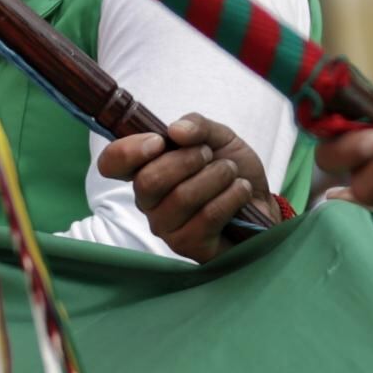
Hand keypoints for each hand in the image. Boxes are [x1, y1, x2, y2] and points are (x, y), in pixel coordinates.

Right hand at [95, 115, 265, 259]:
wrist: (261, 202)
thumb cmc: (231, 170)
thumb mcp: (218, 136)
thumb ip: (197, 126)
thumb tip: (175, 131)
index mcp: (146, 169)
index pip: (111, 163)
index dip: (128, 151)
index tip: (159, 141)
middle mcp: (149, 202)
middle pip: (148, 181)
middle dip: (187, 160)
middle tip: (210, 155)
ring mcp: (167, 227)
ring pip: (181, 197)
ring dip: (215, 177)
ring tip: (231, 173)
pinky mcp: (190, 247)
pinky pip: (207, 217)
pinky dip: (231, 196)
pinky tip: (240, 190)